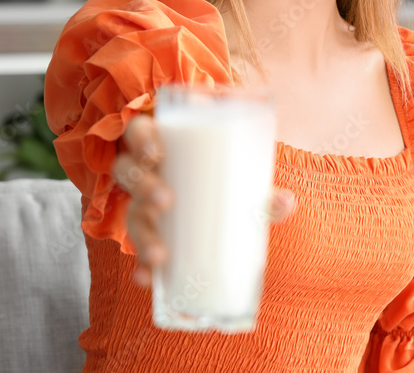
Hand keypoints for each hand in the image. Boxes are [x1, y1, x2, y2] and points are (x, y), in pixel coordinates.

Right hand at [113, 113, 296, 286]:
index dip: (141, 139)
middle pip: (127, 171)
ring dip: (141, 235)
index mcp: (165, 146)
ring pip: (129, 213)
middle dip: (142, 185)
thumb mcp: (243, 179)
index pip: (139, 132)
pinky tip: (147, 280)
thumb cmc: (229, 182)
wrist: (223, 209)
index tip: (158, 152)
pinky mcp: (148, 237)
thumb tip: (287, 203)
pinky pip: (134, 252)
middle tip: (166, 200)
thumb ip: (263, 191)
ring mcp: (142, 205)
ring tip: (160, 254)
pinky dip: (140, 268)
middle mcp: (146, 173)